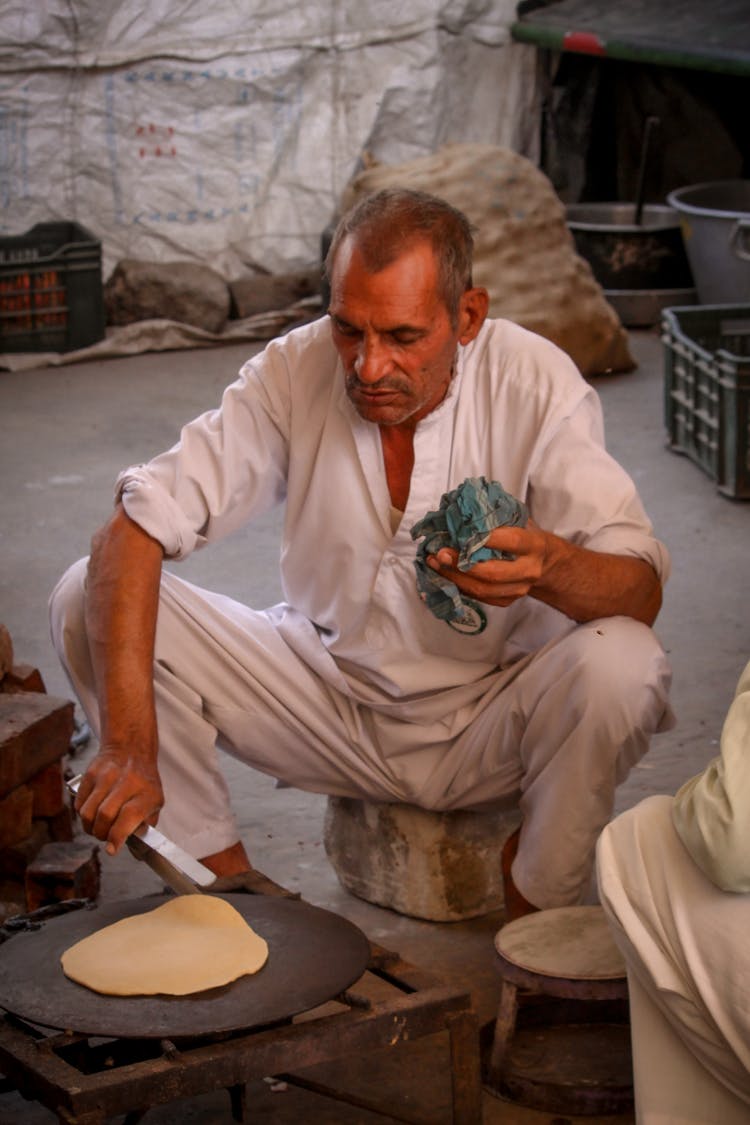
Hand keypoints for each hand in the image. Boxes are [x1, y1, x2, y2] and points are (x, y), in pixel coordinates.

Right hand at [74, 751, 163, 855]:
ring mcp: (107, 777)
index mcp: (147, 793)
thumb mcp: (155, 802)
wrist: (131, 749)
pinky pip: (79, 804)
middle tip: (104, 837)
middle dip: (101, 834)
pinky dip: (83, 814)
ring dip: (90, 827)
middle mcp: (127, 783)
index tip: (111, 849)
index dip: (117, 836)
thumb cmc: (144, 782)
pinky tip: (92, 813)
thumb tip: (136, 850)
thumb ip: (146, 826)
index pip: (129, 817)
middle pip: (105, 816)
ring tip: (97, 827)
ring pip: (88, 812)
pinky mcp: (90, 774)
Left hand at [426, 522, 547, 607]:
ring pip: (483, 589)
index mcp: (534, 545)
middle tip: (440, 553)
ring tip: (435, 563)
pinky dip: (458, 586)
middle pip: (493, 573)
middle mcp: (529, 570)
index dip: (488, 538)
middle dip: (462, 564)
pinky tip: (444, 574)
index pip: (512, 541)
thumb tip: (462, 508)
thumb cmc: (524, 534)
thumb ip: (496, 515)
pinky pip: (479, 597)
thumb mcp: (518, 519)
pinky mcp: (507, 601)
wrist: (543, 562)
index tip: (463, 532)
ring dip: (454, 577)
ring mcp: (519, 589)